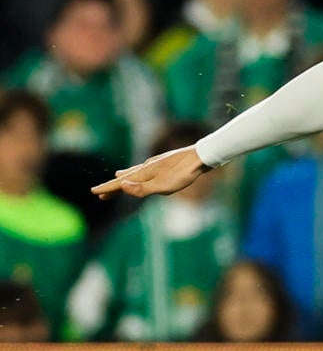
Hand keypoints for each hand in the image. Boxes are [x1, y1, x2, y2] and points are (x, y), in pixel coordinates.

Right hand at [92, 146, 207, 199]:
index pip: (121, 184)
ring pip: (135, 171)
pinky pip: (145, 169)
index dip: (108, 189)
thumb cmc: (183, 174)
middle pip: (125, 178)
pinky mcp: (164, 162)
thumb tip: (122, 186)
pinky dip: (137, 172)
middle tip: (101, 193)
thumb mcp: (164, 186)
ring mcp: (155, 164)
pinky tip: (143, 171)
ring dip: (124, 177)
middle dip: (113, 186)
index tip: (94, 192)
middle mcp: (146, 167)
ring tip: (117, 178)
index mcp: (144, 174)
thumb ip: (143, 189)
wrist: (200, 157)